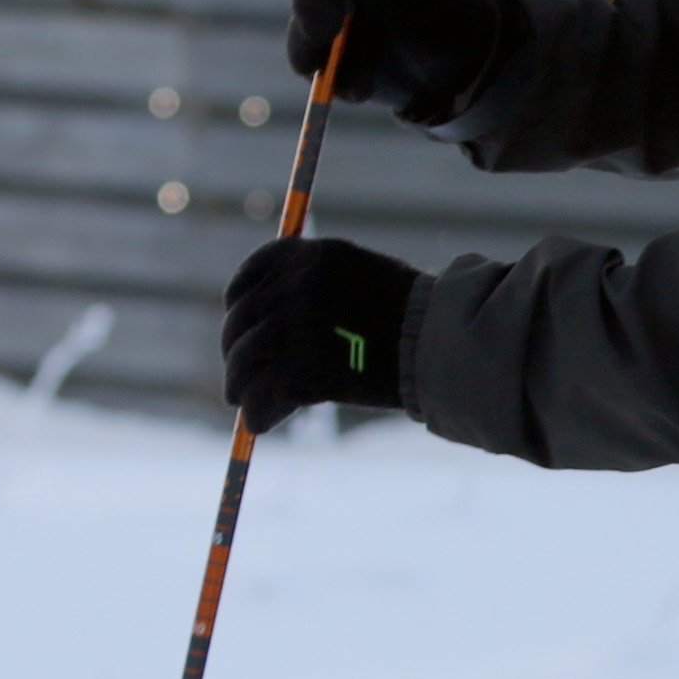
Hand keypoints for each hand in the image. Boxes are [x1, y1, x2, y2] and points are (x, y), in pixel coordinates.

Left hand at [222, 236, 420, 432]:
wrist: (443, 344)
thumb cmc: (414, 319)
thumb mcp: (362, 279)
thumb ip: (318, 289)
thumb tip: (273, 327)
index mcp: (312, 255)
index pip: (253, 275)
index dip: (239, 304)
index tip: (237, 323)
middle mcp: (298, 283)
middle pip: (242, 321)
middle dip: (234, 353)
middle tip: (235, 380)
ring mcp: (297, 324)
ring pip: (244, 361)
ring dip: (240, 385)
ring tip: (241, 402)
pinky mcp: (302, 367)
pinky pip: (263, 395)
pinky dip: (258, 413)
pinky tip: (259, 422)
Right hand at [286, 0, 513, 118]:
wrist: (460, 59)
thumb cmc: (445, 4)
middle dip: (317, 9)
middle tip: (331, 28)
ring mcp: (327, 18)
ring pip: (304, 34)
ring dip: (322, 52)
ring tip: (358, 74)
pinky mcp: (326, 58)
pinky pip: (317, 72)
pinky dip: (337, 83)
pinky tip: (363, 90)